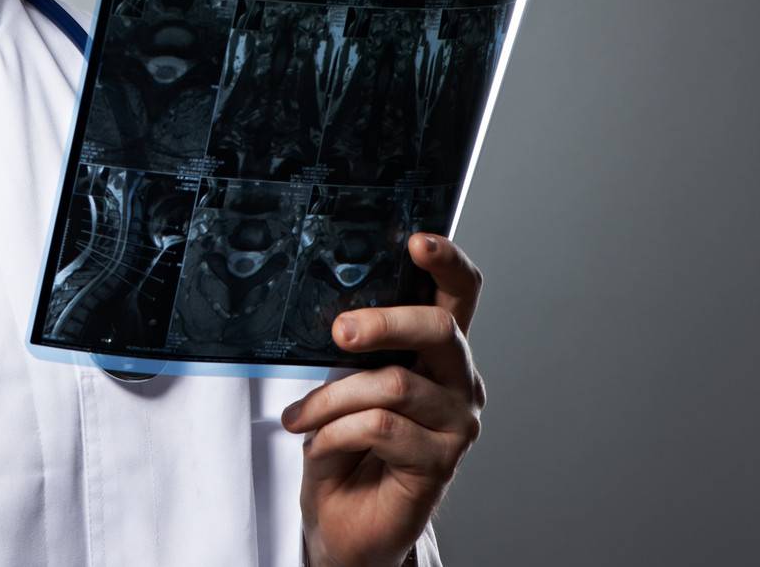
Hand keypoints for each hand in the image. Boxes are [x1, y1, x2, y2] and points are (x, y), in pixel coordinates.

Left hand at [282, 233, 485, 566]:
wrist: (344, 518)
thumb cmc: (343, 438)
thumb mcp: (339, 378)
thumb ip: (350, 342)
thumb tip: (329, 307)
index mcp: (437, 348)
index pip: (459, 294)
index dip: (447, 262)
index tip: (419, 240)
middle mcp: (459, 380)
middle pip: (439, 329)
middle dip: (384, 322)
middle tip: (338, 332)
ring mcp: (456, 423)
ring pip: (394, 384)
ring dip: (332, 398)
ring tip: (300, 416)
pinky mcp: (441, 463)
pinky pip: (380, 428)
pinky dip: (334, 432)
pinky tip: (318, 445)